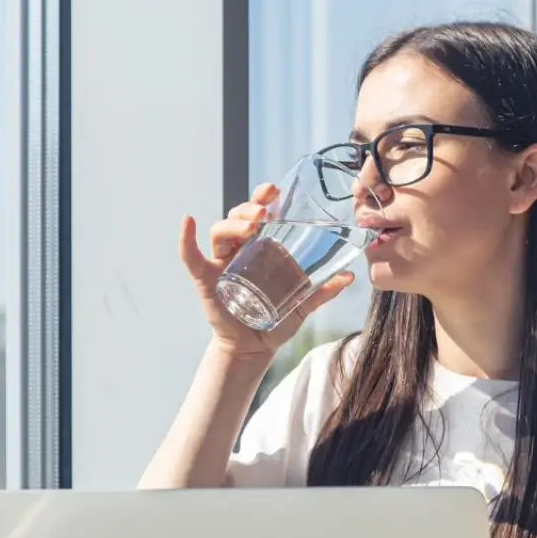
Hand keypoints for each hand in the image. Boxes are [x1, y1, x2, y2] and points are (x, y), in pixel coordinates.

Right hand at [178, 182, 355, 360]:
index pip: (258, 214)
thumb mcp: (303, 304)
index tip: (275, 190)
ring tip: (251, 226)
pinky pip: (191, 256)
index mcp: (260, 247)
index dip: (263, 198)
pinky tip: (188, 221)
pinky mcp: (206, 279)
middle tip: (265, 211)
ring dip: (233, 224)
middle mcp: (239, 249)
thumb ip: (322, 290)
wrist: (255, 347)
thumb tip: (349, 277)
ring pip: (221, 231)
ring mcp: (221, 262)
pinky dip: (186, 240)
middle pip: (238, 217)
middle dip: (249, 208)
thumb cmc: (276, 319)